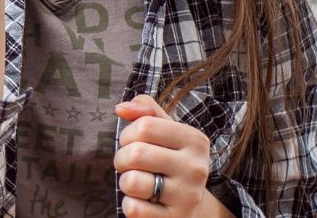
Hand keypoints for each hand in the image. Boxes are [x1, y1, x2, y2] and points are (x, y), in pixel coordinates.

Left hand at [114, 95, 232, 216]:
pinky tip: (143, 202)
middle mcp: (196, 168)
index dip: (128, 134)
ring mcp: (187, 197)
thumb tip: (121, 108)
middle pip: (136, 154)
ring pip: (132, 182)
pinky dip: (130, 205)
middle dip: (121, 158)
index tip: (132, 142)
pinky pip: (134, 209)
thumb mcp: (165, 131)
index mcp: (195, 140)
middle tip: (129, 165)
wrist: (190, 205)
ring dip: (125, 182)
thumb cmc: (170, 160)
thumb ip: (145, 111)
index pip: (145, 126)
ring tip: (137, 183)